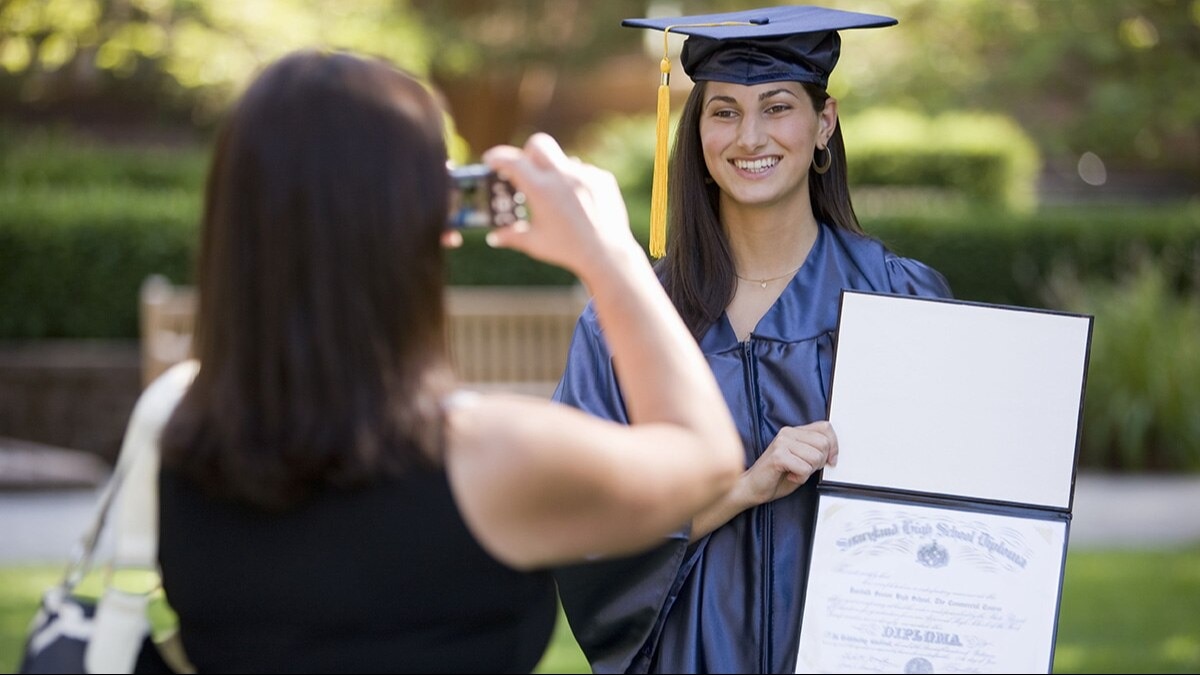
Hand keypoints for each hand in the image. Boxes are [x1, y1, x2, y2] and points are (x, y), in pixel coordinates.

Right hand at [481, 133, 635, 276]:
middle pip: (539, 143)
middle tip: (526, 169)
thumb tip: (494, 237)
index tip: (492, 160)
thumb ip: (511, 236)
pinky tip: (580, 204)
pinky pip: (584, 172)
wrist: (606, 254)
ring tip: (559, 198)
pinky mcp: (602, 178)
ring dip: (556, 173)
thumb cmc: (567, 250)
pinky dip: (576, 183)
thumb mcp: (535, 243)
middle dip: (528, 153)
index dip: (498, 158)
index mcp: (540, 189)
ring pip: (564, 161)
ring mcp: (585, 174)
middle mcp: (562, 176)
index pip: (512, 161)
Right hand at [741, 421, 837, 503]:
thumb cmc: (776, 476)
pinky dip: (801, 477)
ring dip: (809, 471)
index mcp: (794, 431)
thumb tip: (833, 453)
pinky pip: (804, 468)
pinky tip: (790, 476)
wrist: (752, 487)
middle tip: (805, 469)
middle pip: (823, 444)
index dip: (833, 445)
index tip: (830, 460)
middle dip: (820, 462)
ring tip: (795, 472)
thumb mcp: (801, 460)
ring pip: (815, 457)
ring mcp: (782, 443)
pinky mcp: (778, 456)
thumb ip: (815, 452)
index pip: (825, 428)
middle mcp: (788, 433)